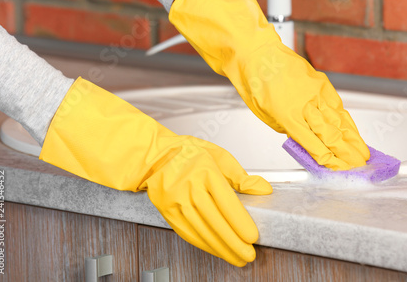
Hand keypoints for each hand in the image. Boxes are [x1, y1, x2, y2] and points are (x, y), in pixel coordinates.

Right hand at [39, 78, 271, 266]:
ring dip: (217, 246)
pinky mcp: (164, 208)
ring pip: (200, 229)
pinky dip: (199, 242)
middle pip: (215, 220)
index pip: (227, 203)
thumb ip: (239, 175)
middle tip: (248, 256)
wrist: (143, 148)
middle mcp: (189, 186)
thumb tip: (262, 189)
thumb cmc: (181, 147)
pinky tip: (210, 248)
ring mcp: (173, 199)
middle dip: (233, 242)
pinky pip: (184, 229)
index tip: (255, 238)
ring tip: (233, 258)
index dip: (242, 224)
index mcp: (203, 170)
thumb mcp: (214, 154)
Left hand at [170, 0, 369, 169]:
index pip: (314, 144)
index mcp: (288, 115)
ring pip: (339, 120)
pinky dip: (347, 121)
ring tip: (364, 154)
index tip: (340, 170)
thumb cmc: (257, 85)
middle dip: (347, 153)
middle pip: (332, 134)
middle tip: (359, 166)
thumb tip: (308, 142)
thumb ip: (290, 130)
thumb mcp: (267, 115)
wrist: (258, 54)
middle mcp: (305, 104)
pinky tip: (354, 131)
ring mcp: (316, 92)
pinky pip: (338, 106)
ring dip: (353, 139)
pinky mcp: (322, 83)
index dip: (330, 160)